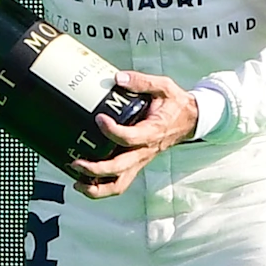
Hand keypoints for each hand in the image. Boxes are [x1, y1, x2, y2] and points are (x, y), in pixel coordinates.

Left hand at [66, 72, 201, 199]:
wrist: (189, 121)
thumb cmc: (175, 104)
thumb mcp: (163, 86)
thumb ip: (141, 82)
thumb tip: (118, 78)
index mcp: (152, 132)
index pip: (130, 137)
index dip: (112, 131)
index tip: (99, 118)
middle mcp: (145, 151)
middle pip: (119, 169)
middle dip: (96, 169)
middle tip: (76, 162)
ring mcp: (140, 160)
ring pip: (119, 183)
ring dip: (97, 187)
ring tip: (77, 182)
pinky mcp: (136, 164)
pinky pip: (119, 182)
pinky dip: (101, 187)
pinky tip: (84, 184)